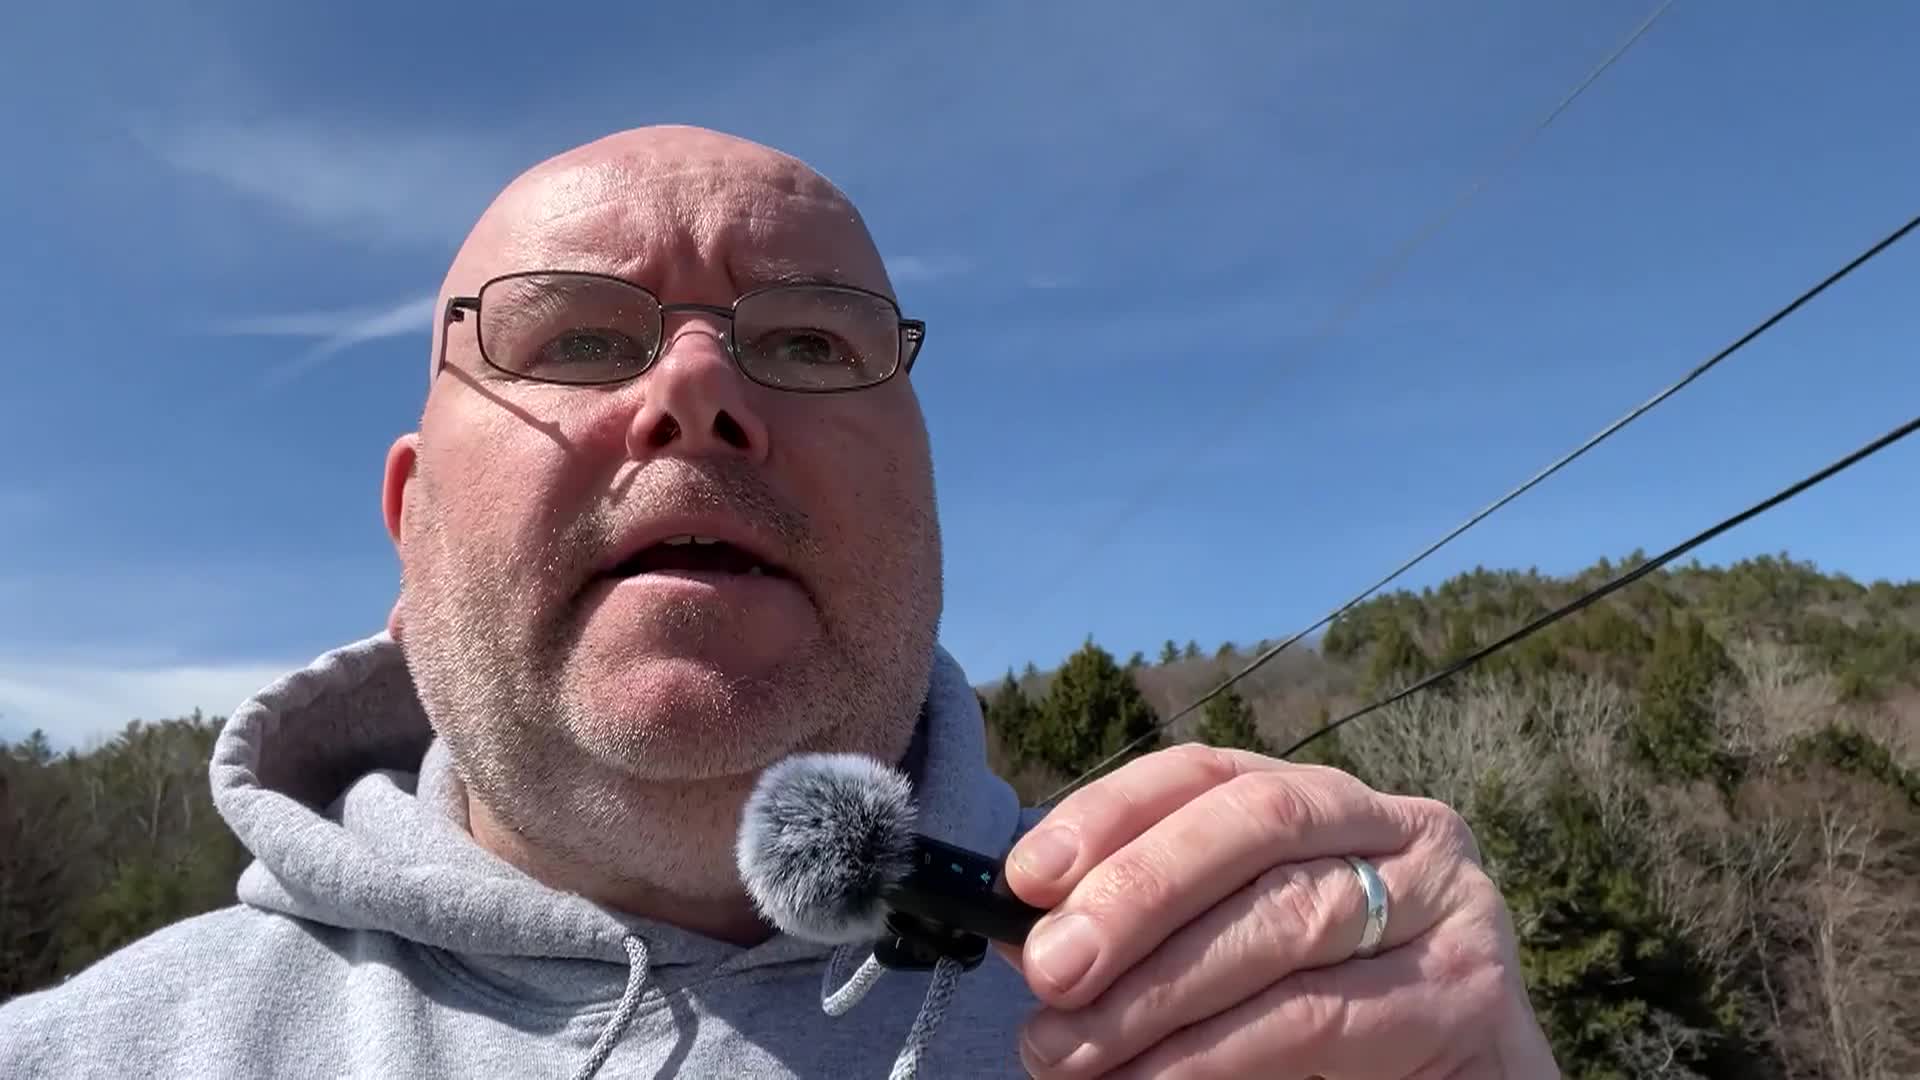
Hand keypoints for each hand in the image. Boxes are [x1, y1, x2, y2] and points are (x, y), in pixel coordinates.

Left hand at [995, 744, 1558, 1077]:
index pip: (1206, 772)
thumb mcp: (1224, 962)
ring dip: (1158, 993)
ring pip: (1283, 920)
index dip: (1111, 812)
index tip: (1026, 876)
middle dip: (1136, 895)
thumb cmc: (1322, 1033)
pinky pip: (1319, 1015)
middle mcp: (1396, 827)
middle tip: (1049, 973)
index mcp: (1324, 803)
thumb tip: (1027, 936)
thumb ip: (1142, 937)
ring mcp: (1445, 901)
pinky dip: (1217, 1053)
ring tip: (1070, 1051)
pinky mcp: (1466, 991)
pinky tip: (1149, 1079)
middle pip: (1252, 827)